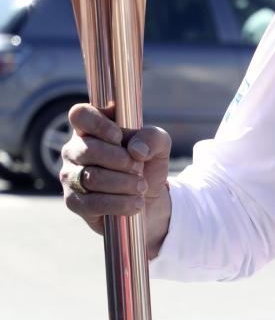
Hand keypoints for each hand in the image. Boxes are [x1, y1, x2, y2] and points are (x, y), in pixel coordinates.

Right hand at [61, 103, 172, 257]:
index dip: (99, 125)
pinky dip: (119, 204)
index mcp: (91, 128)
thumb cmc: (146, 165)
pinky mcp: (74, 202)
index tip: (118, 137)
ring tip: (141, 187)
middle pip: (88, 150)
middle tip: (139, 168)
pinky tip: (135, 203)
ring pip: (92, 177)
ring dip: (124, 183)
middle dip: (121, 161)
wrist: (149, 199)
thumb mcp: (159, 146)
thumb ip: (153, 138)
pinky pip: (92, 203)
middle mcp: (75, 150)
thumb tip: (136, 150)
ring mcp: (70, 176)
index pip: (80, 115)